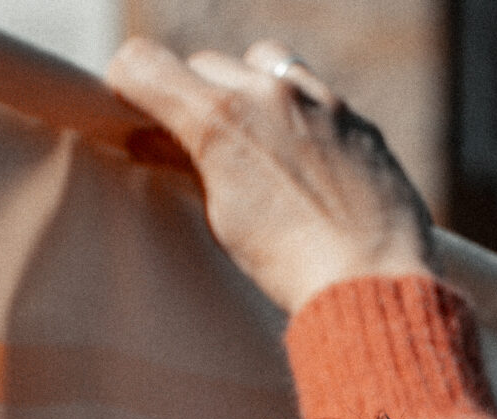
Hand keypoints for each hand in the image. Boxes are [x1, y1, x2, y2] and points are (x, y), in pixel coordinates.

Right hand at [106, 37, 433, 317]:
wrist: (370, 279)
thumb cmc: (291, 264)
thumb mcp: (223, 218)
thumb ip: (191, 166)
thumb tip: (157, 143)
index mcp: (220, 119)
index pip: (145, 65)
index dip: (126, 80)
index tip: (127, 98)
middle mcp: (267, 91)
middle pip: (204, 64)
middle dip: (191, 94)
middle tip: (190, 137)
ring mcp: (315, 97)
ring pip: (261, 61)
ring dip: (247, 86)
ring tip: (252, 136)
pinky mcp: (352, 114)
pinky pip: (311, 89)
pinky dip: (294, 109)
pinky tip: (300, 155)